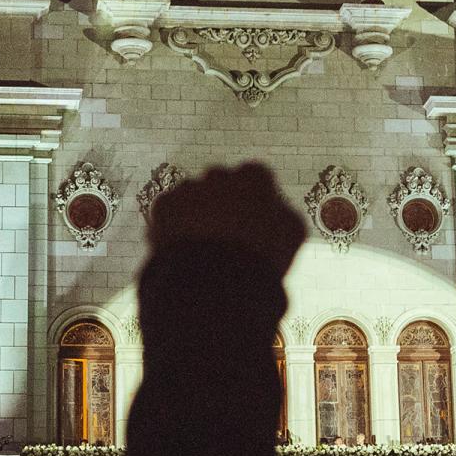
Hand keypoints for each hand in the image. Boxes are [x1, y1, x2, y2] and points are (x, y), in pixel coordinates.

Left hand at [146, 162, 305, 274]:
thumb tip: (275, 208)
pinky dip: (173, 228)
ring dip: (195, 214)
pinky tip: (184, 251)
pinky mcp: (163, 205)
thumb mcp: (292, 233)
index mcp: (254, 176)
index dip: (254, 202)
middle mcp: (219, 174)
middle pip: (220, 183)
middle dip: (221, 202)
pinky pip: (169, 213)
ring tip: (203, 249)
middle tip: (225, 236)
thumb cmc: (259, 258)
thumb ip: (283, 211)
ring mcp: (189, 188)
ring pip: (192, 197)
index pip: (255, 179)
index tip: (253, 223)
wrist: (213, 281)